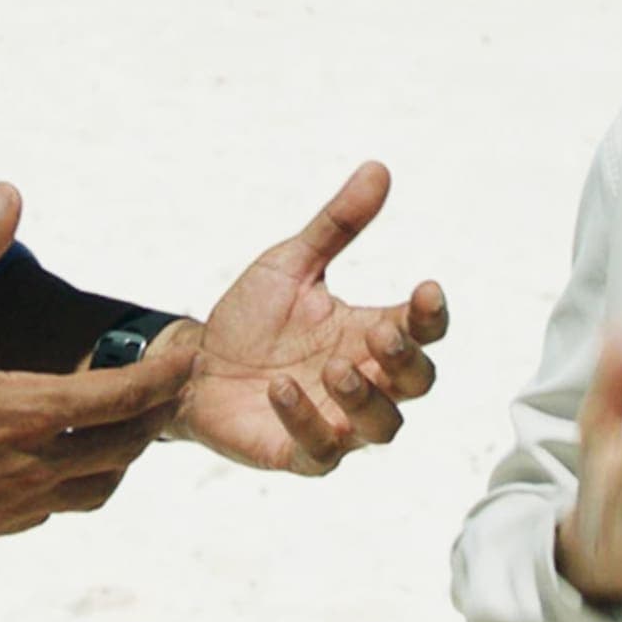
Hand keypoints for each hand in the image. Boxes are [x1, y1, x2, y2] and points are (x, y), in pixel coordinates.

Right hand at [0, 184, 194, 538]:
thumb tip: (9, 193)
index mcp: (22, 412)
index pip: (125, 398)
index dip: (165, 373)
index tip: (186, 352)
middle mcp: (27, 466)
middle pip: (125, 448)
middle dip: (155, 414)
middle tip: (165, 383)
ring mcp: (8, 504)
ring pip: (96, 490)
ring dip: (119, 456)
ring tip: (121, 423)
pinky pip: (53, 509)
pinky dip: (74, 483)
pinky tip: (57, 456)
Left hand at [169, 162, 450, 473]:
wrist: (191, 366)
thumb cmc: (251, 319)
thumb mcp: (292, 264)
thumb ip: (337, 224)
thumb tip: (378, 169)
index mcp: (367, 335)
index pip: (421, 331)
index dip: (430, 316)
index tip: (425, 288)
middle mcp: (362, 381)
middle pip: (416, 383)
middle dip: (406, 360)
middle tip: (381, 332)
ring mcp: (335, 420)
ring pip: (383, 427)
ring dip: (366, 398)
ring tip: (336, 368)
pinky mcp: (299, 452)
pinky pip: (320, 451)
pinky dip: (305, 421)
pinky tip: (280, 388)